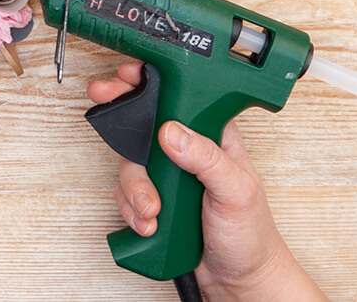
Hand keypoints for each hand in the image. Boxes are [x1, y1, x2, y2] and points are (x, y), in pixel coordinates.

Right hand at [89, 62, 326, 300]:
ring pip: (130, 164)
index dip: (151, 84)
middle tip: (104, 106)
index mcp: (213, 136)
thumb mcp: (237, 191)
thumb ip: (206, 158)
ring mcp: (166, 175)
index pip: (179, 98)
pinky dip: (131, 209)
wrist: (238, 281)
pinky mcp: (153, 199)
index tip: (127, 76)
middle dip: (122, 126)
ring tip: (152, 211)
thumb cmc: (251, 234)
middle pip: (143, 126)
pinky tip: (148, 224)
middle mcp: (186, 150)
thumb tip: (171, 132)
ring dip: (134, 188)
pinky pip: (126, 194)